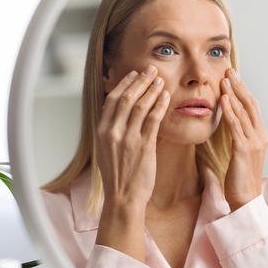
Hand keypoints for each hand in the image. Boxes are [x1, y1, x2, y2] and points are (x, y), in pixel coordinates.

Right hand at [96, 65, 169, 210]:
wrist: (123, 197)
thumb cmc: (117, 175)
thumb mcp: (106, 150)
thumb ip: (112, 131)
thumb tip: (120, 113)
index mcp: (101, 131)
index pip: (112, 100)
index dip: (124, 84)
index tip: (135, 74)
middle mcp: (113, 132)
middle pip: (127, 98)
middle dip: (140, 81)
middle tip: (151, 69)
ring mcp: (128, 139)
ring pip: (141, 106)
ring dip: (152, 89)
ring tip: (160, 79)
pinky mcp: (144, 147)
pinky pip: (153, 120)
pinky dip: (160, 105)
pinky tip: (166, 97)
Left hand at [220, 68, 267, 210]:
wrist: (246, 200)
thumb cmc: (240, 180)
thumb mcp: (241, 155)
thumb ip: (239, 138)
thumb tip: (229, 124)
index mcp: (261, 137)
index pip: (253, 108)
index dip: (243, 91)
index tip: (234, 78)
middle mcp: (261, 137)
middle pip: (250, 105)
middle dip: (239, 87)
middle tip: (229, 71)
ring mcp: (254, 143)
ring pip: (244, 112)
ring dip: (233, 94)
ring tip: (224, 79)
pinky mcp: (243, 150)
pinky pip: (235, 126)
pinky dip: (229, 111)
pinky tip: (222, 99)